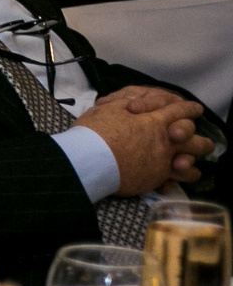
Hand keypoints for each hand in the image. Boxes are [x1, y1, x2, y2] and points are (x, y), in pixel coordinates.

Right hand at [78, 91, 211, 192]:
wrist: (86, 161)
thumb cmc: (96, 131)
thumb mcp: (109, 108)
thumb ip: (130, 103)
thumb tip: (138, 102)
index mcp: (157, 122)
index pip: (181, 111)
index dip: (189, 109)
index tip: (195, 109)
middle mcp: (166, 143)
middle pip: (196, 141)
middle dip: (199, 141)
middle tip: (192, 143)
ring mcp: (161, 163)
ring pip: (189, 167)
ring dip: (189, 165)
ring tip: (184, 165)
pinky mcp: (152, 181)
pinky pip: (170, 182)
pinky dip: (170, 182)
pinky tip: (165, 183)